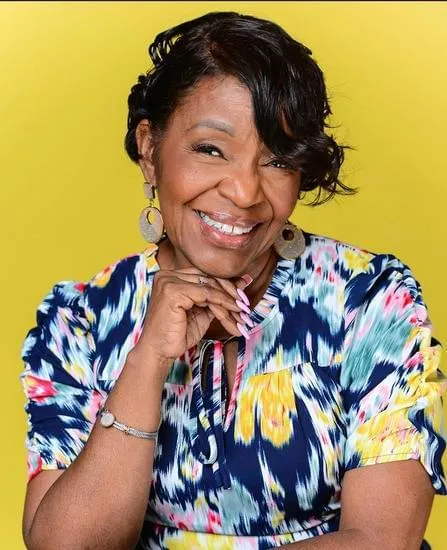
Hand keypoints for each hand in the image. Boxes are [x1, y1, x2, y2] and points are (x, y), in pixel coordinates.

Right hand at [129, 267, 251, 376]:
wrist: (158, 352)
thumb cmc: (177, 334)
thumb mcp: (202, 312)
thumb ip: (217, 296)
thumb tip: (242, 282)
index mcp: (171, 276)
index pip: (204, 275)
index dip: (225, 286)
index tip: (243, 295)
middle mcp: (167, 275)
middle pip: (208, 278)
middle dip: (230, 293)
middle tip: (245, 305)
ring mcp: (168, 281)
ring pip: (209, 285)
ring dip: (228, 300)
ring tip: (242, 313)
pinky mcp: (172, 291)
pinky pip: (205, 294)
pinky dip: (221, 303)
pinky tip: (230, 313)